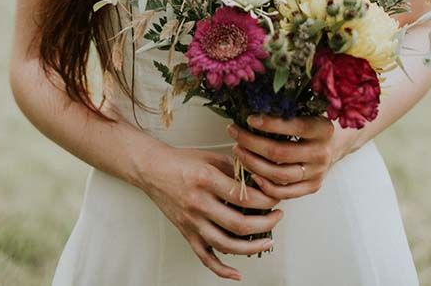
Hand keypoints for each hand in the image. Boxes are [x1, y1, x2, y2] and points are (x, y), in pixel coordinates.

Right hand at [140, 143, 284, 281]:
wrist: (152, 170)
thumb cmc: (181, 161)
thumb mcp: (210, 157)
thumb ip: (234, 169)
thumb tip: (259, 182)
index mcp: (206, 180)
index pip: (243, 196)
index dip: (265, 198)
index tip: (276, 197)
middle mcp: (198, 203)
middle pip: (238, 224)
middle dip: (265, 223)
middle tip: (277, 217)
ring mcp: (192, 222)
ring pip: (225, 245)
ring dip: (251, 247)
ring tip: (268, 240)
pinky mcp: (186, 233)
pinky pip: (205, 257)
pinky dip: (221, 270)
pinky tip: (237, 273)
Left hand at [227, 113, 345, 199]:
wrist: (336, 143)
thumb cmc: (314, 122)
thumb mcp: (309, 110)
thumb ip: (289, 110)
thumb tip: (254, 105)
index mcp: (323, 129)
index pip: (293, 127)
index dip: (269, 124)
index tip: (249, 119)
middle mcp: (322, 152)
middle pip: (280, 153)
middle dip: (252, 143)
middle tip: (234, 133)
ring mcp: (318, 173)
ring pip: (279, 174)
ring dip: (253, 163)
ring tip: (238, 151)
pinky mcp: (312, 187)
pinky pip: (284, 192)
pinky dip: (264, 185)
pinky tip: (251, 173)